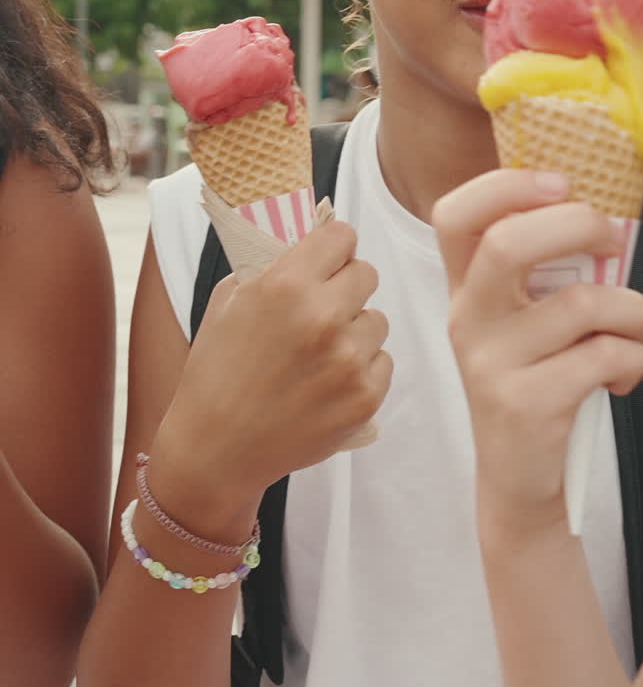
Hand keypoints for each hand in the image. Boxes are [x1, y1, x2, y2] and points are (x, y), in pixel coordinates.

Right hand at [151, 221, 390, 536]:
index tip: (326, 259)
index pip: (342, 236)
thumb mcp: (228, 301)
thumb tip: (308, 242)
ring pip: (377, 320)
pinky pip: (382, 361)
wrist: (215, 450)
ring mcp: (348, 360)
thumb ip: (271, 267)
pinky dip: (361, 369)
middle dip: (346, 286)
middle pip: (367, 273)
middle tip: (322, 307)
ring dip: (355, 330)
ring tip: (320, 353)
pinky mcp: (364, 397)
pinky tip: (327, 382)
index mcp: (286, 285)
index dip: (333, 247)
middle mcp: (322, 317)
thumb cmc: (215, 372)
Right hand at [433, 170, 642, 538]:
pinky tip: (621, 377)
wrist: (516, 474)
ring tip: (629, 333)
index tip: (560, 183)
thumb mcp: (518, 318)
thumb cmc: (534, 376)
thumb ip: (540, 269)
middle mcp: (467, 318)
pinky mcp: (525, 403)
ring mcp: (491, 362)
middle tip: (611, 239)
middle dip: (578, 225)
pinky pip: (605, 357)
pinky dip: (634, 360)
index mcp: (464, 286)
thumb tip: (600, 214)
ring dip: (632, 310)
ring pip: (583, 304)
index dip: (506, 185)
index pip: (455, 215)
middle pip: (508, 244)